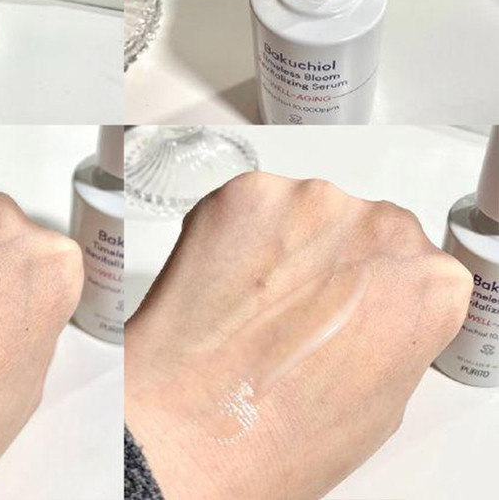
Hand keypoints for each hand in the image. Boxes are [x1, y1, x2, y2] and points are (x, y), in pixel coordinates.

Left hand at [125, 172, 471, 499]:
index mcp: (430, 282)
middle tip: (286, 309)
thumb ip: (391, 333)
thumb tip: (364, 312)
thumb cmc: (283, 433)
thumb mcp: (381, 401)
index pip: (406, 268)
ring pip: (297, 214)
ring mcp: (309, 201)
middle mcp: (379, 227)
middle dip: (325, 260)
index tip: (341, 307)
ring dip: (276, 246)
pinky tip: (217, 283)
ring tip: (244, 304)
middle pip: (353, 231)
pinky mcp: (247, 191)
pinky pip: (245, 208)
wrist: (195, 423)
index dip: (365, 292)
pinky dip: (230, 235)